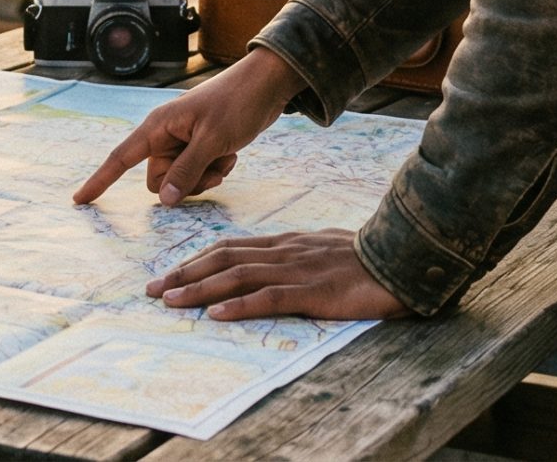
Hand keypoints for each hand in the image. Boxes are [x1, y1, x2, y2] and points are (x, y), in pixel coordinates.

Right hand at [72, 49, 302, 205]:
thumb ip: (187, 170)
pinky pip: (198, 174)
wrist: (265, 87)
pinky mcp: (201, 147)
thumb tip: (165, 200)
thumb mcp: (212, 140)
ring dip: (204, 176)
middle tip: (211, 167)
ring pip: (180, 180)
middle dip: (185, 182)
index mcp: (158, 127)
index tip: (80, 200)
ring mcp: (184, 142)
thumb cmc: (236, 104)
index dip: (100, 180)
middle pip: (159, 179)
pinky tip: (230, 153)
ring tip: (224, 156)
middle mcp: (166, 135)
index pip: (121, 157)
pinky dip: (215, 170)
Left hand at [149, 229, 409, 320]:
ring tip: (170, 300)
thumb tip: (273, 267)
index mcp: (285, 242)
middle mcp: (284, 251)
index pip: (230, 247)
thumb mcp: (324, 251)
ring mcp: (297, 269)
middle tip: (153, 289)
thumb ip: (296, 257)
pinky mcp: (313, 291)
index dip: (196, 260)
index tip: (169, 273)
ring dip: (199, 289)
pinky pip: (269, 297)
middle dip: (184, 273)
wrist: (403, 258)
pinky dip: (239, 306)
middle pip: (223, 258)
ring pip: (237, 276)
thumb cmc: (367, 258)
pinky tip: (216, 314)